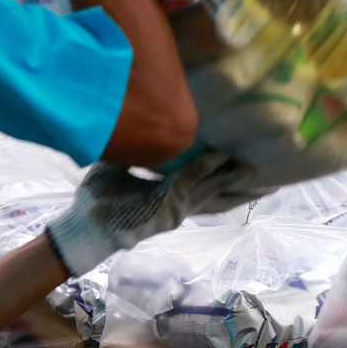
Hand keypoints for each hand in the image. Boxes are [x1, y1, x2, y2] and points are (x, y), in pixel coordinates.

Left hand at [46, 151, 257, 275]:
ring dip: (233, 177)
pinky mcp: (169, 212)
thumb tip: (133, 121)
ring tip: (256, 168)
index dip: (220, 171)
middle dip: (239, 181)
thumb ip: (131, 148)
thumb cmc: (95, 200)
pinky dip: (208, 171)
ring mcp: (175, 209)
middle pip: (216, 189)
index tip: (238, 156)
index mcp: (167, 195)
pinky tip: (223, 159)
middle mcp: (176, 203)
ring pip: (211, 188)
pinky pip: (192, 185)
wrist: (82, 227)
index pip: (201, 180)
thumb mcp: (116, 167)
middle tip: (263, 169)